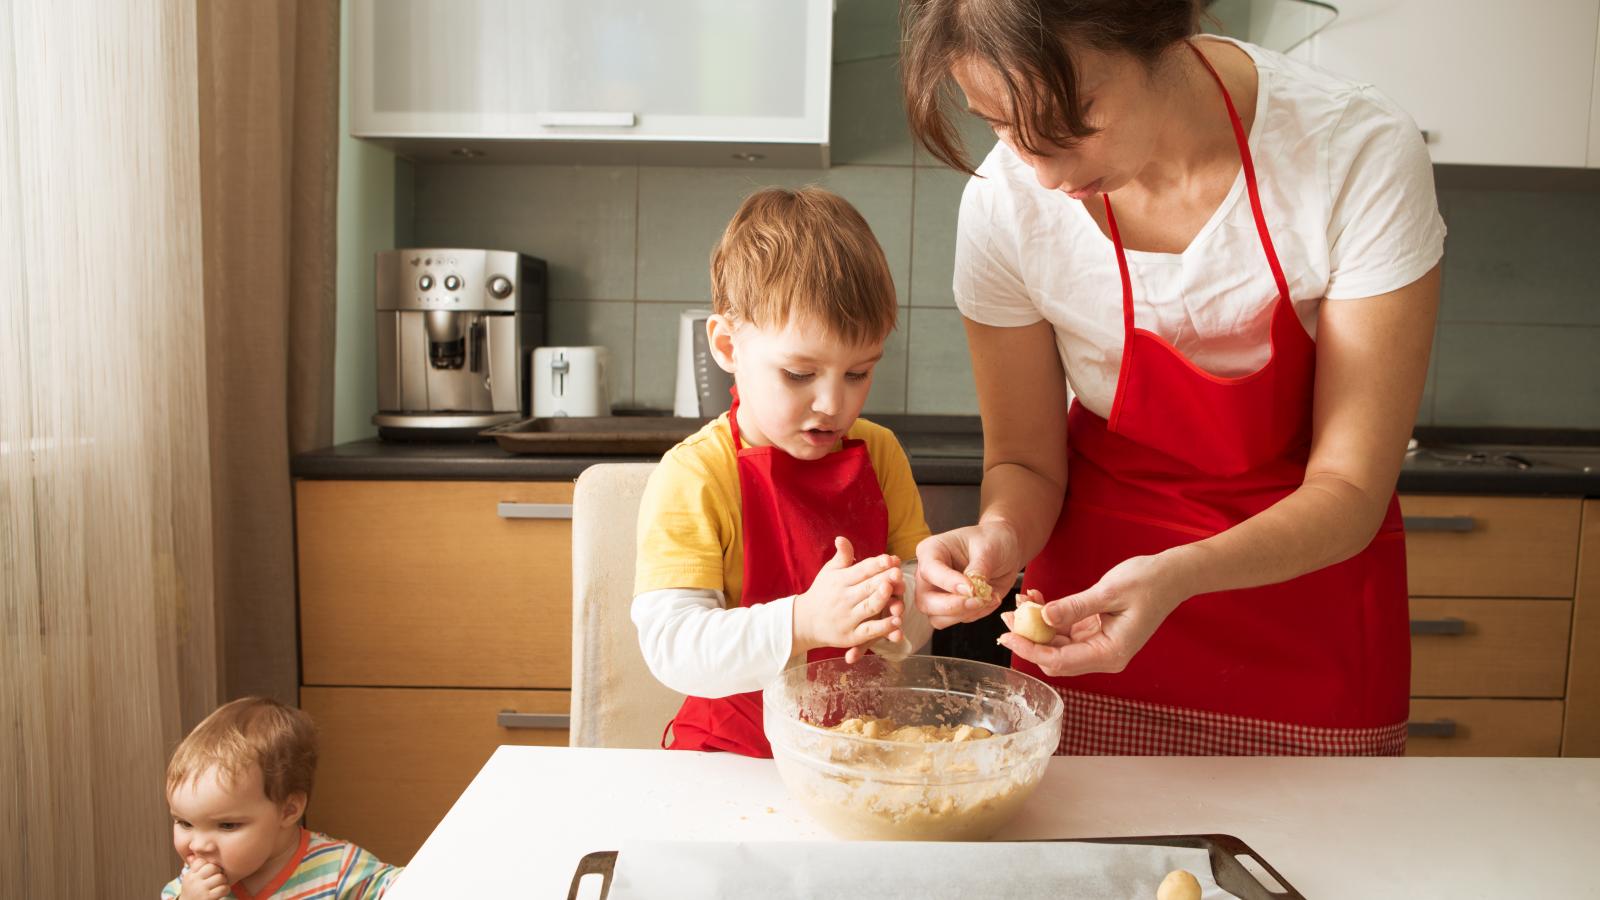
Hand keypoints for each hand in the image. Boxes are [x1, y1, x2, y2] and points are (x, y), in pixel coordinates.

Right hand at [179, 858, 228, 899]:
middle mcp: (194, 881)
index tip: (210, 872)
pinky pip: (223, 888)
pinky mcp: (208, 898)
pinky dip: (225, 890)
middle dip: (218, 873)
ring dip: (223, 882)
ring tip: (219, 886)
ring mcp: (200, 889)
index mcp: (190, 875)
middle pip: (212, 868)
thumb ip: (196, 866)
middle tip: (217, 879)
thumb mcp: (191, 879)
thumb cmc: (194, 892)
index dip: (209, 865)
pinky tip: (221, 892)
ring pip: (220, 877)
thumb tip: (199, 848)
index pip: (202, 861)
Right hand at [793, 536, 903, 661]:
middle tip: (898, 572)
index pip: (862, 570)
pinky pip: (869, 630)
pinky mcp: (852, 635)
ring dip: (882, 599)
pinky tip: (896, 621)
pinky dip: (883, 627)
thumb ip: (842, 556)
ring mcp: (848, 617)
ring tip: (896, 592)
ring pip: (869, 607)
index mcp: (841, 580)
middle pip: (868, 587)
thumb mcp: (829, 572)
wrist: (805, 621)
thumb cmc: (823, 592)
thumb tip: (841, 538)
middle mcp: (844, 598)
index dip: (876, 564)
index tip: (890, 558)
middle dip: (884, 579)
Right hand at [914, 522, 1021, 628]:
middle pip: (925, 602)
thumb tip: (970, 591)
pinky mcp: (951, 607)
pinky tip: (990, 599)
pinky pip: (958, 620)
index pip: (930, 571)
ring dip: (965, 614)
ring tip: (989, 598)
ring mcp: (938, 593)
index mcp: (930, 551)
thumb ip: (977, 570)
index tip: (972, 588)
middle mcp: (929, 575)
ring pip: (937, 618)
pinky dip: (976, 614)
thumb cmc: (993, 541)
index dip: (949, 583)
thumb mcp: (988, 549)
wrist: (1006, 549)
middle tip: (980, 599)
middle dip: (953, 606)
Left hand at [998, 553, 1188, 676]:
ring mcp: (1102, 647)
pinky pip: (1068, 633)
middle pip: (1056, 659)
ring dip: (1038, 628)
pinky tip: (1037, 601)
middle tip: (1006, 618)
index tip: (1007, 635)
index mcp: (1111, 653)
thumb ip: (1075, 607)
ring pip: (1059, 646)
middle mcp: (1105, 656)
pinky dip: (1052, 620)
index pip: (1060, 661)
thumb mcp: (1109, 591)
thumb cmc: (1148, 582)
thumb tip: (1043, 617)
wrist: (1173, 575)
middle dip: (1029, 640)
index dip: (1030, 650)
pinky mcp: (1098, 634)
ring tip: (1018, 604)